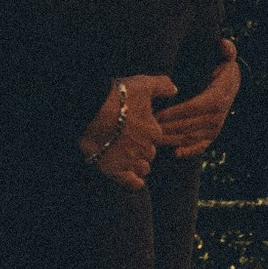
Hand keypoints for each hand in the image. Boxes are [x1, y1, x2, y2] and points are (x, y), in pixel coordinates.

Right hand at [80, 74, 173, 188]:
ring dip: (138, 164)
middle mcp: (145, 149)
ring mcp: (131, 161)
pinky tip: (128, 176)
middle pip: (150, 153)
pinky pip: (132, 184)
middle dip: (142, 149)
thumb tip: (174, 90)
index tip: (136, 128)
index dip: (147, 134)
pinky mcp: (116, 171)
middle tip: (128, 141)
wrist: (92, 110)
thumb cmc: (118, 97)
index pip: (156, 138)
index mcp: (154, 131)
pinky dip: (133, 182)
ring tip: (126, 157)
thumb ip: (162, 86)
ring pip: (143, 169)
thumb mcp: (144, 84)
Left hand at [156, 40, 241, 161]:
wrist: (233, 85)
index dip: (175, 112)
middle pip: (189, 124)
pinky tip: (175, 153)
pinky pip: (201, 145)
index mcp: (217, 98)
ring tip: (155, 139)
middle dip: (169, 127)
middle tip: (149, 128)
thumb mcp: (226, 57)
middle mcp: (218, 116)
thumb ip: (227, 50)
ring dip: (173, 139)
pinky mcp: (213, 135)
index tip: (157, 115)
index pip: (193, 107)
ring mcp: (216, 127)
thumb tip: (224, 44)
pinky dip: (189, 151)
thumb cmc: (223, 69)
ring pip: (192, 136)